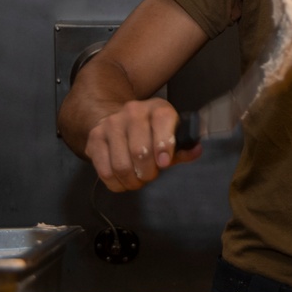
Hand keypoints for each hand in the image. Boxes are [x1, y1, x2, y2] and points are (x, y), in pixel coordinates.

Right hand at [83, 97, 202, 191]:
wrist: (121, 120)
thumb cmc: (152, 132)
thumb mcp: (171, 134)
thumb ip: (184, 146)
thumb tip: (196, 150)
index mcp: (158, 108)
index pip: (162, 123)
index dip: (164, 147)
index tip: (164, 163)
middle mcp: (133, 112)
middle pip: (140, 151)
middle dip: (148, 172)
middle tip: (150, 175)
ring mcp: (111, 124)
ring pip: (122, 165)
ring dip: (132, 180)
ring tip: (137, 179)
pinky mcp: (95, 138)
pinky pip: (104, 171)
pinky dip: (116, 183)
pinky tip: (123, 180)